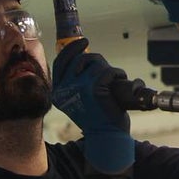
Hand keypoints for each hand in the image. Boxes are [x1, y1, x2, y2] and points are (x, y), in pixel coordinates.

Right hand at [51, 39, 134, 174]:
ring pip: (97, 64)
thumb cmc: (98, 118)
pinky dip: (118, 75)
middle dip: (97, 61)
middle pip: (81, 59)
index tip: (83, 42)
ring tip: (115, 82)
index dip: (72, 49)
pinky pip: (109, 71)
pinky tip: (120, 84)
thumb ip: (78, 82)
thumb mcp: (80, 98)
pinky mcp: (95, 88)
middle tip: (107, 70)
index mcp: (58, 91)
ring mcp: (79, 87)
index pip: (61, 62)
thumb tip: (84, 58)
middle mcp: (65, 88)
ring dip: (110, 70)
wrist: (106, 136)